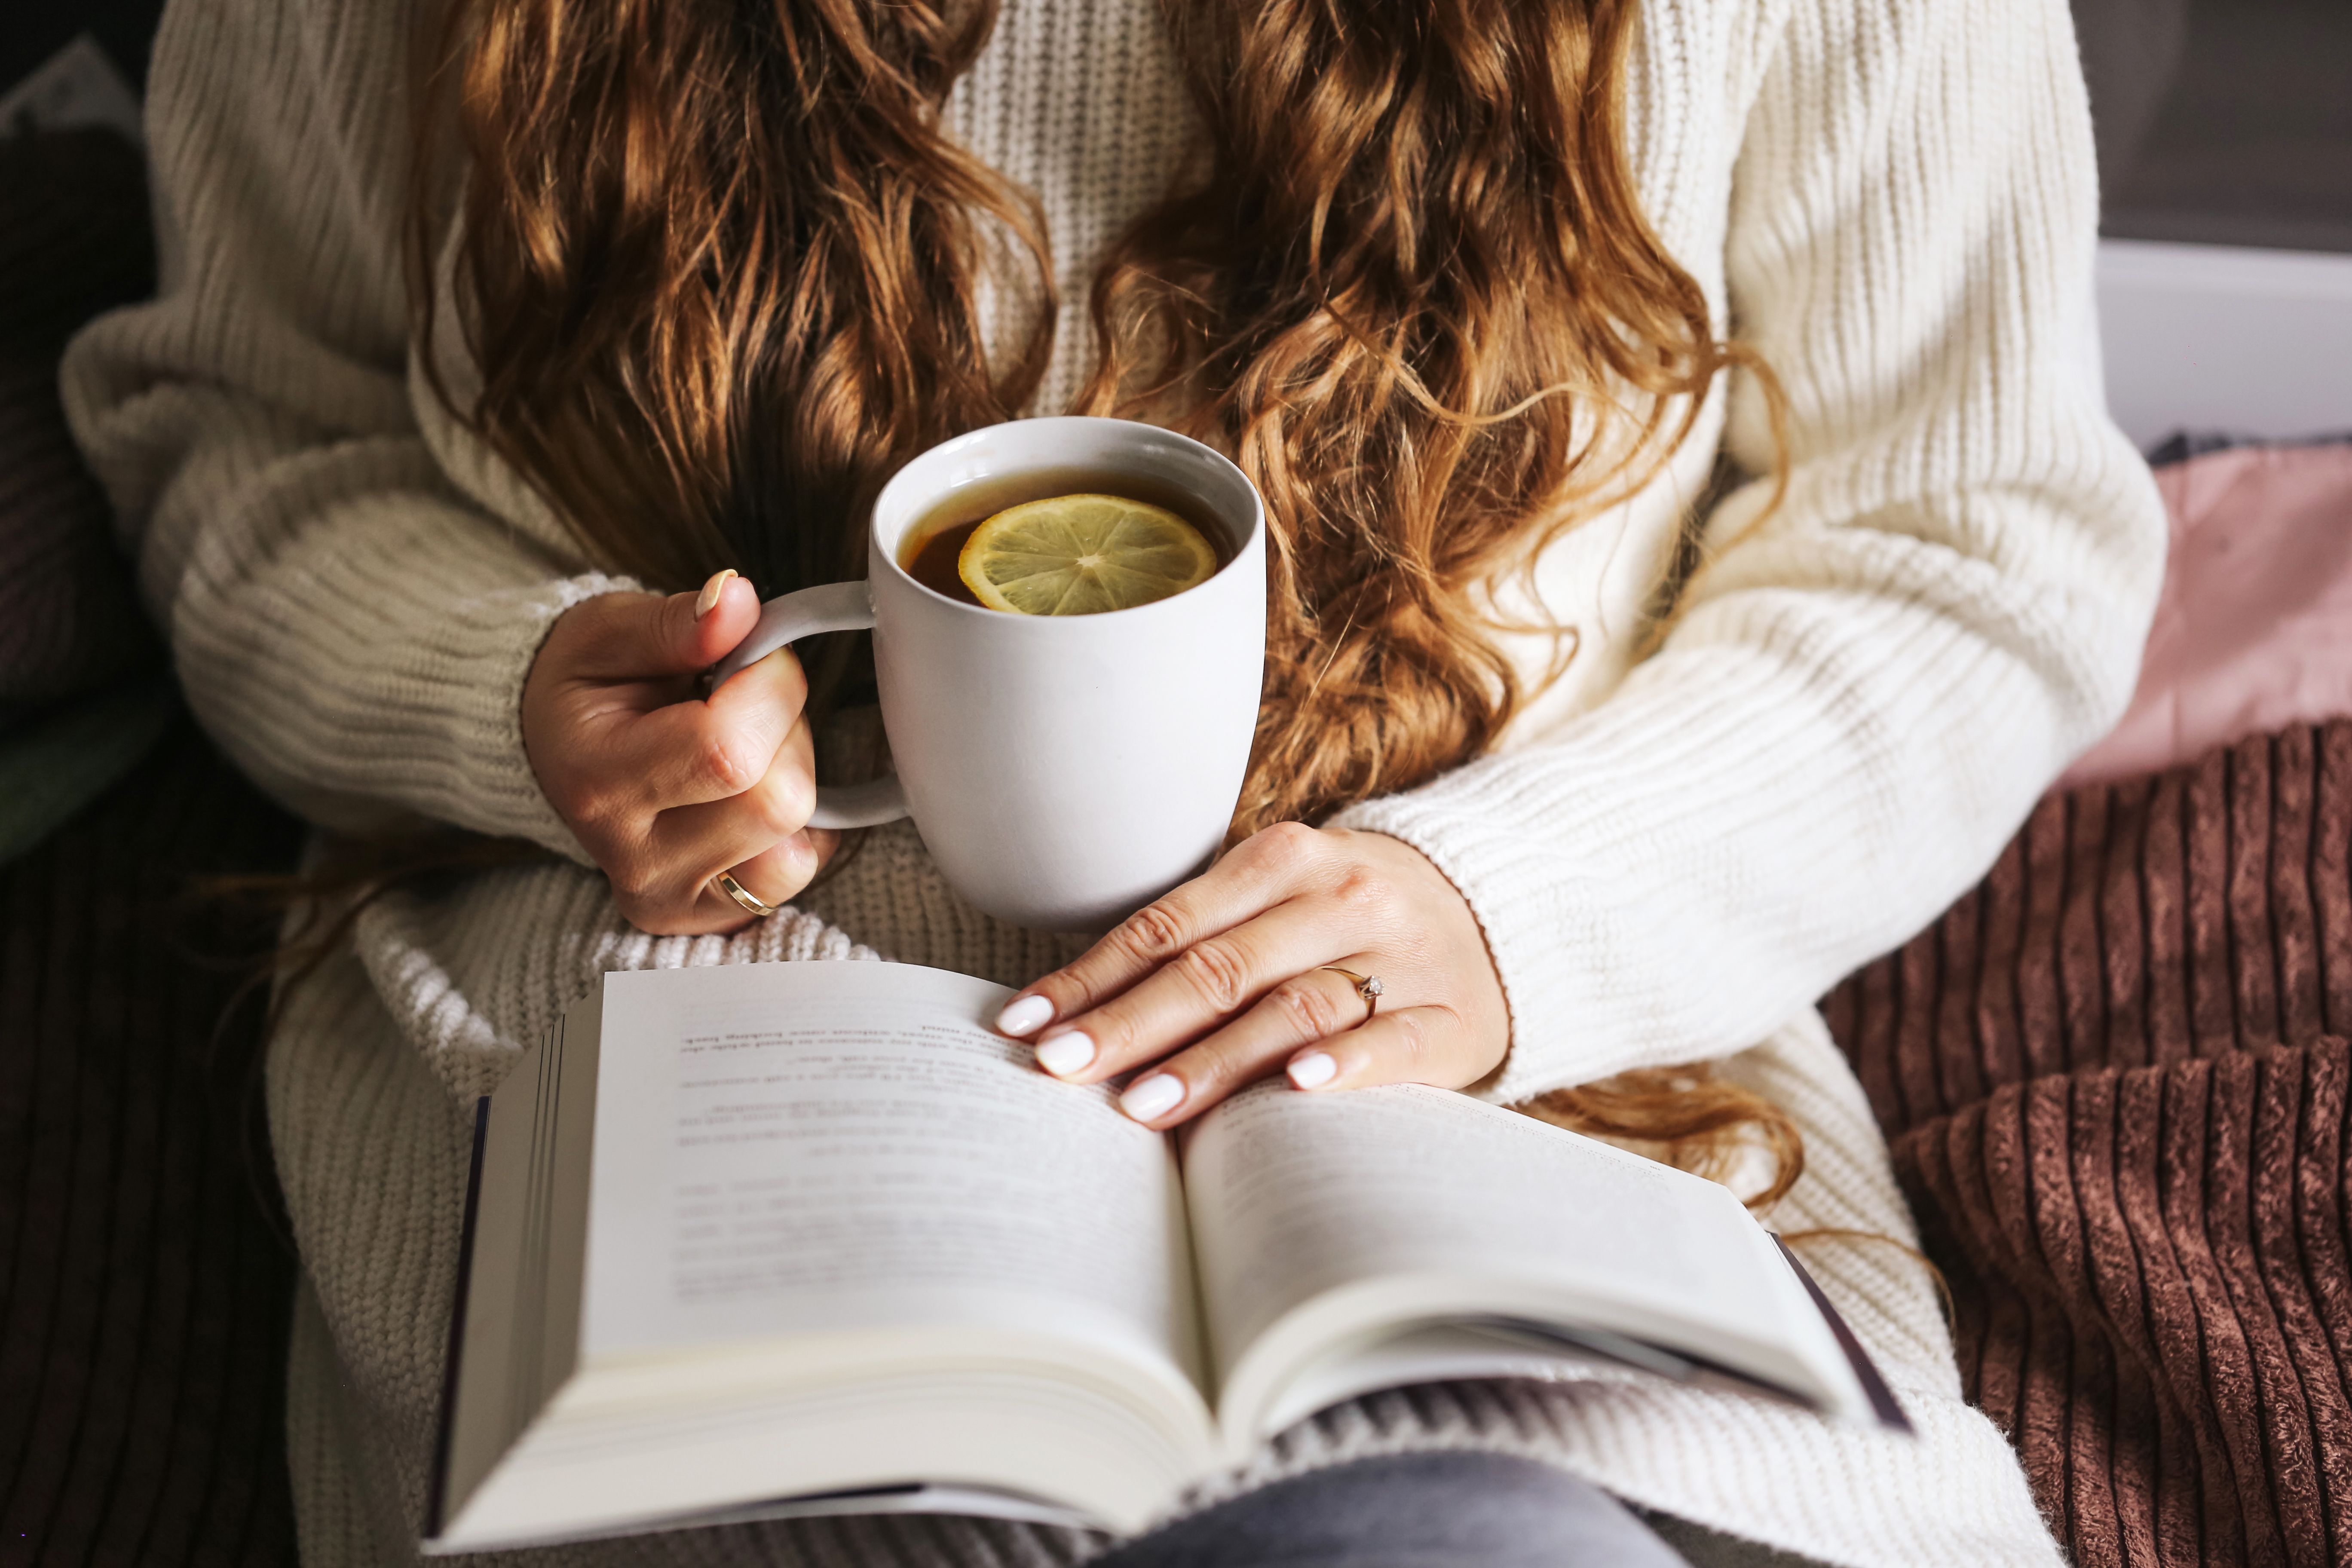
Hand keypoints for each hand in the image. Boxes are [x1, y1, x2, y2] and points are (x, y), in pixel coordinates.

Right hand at [522, 569, 835, 934]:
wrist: (557, 752)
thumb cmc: (586, 685)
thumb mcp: (608, 632)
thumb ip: (676, 622)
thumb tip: (739, 601)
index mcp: (597, 784)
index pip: (729, 750)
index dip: (770, 686)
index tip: (751, 655)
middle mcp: (637, 863)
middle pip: (778, 801)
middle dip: (784, 730)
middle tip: (742, 702)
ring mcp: (676, 901)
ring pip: (797, 841)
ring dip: (791, 779)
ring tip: (742, 750)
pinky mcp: (712, 919)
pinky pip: (801, 869)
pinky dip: (794, 822)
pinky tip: (745, 790)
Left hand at [992, 823, 1508, 1125]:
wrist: (1500, 916)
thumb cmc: (1348, 924)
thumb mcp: (1278, 902)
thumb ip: (1198, 943)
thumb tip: (1074, 1018)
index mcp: (1285, 859)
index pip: (1169, 924)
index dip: (1092, 976)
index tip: (1024, 1025)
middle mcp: (1343, 897)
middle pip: (1219, 967)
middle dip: (1131, 1022)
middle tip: (1063, 1068)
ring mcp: (1402, 957)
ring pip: (1293, 1005)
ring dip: (1214, 1058)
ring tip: (1143, 1104)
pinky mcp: (1453, 1018)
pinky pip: (1393, 1041)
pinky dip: (1345, 1062)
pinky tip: (1297, 1087)